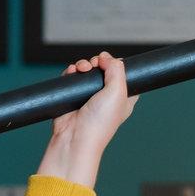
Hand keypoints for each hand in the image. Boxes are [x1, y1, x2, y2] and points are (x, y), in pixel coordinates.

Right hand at [40, 52, 137, 188]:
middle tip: (94, 66)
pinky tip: (71, 72)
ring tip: (81, 69)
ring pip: (87, 71)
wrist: (75, 137)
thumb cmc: (100, 122)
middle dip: (98, 62)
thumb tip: (106, 58)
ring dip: (83, 65)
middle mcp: (106, 97)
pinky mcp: (73, 97)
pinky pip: (72, 78)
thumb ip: (116, 69)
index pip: (124, 75)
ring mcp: (89, 97)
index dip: (117, 65)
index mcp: (123, 98)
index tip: (110, 64)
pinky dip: (71, 72)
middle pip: (103, 69)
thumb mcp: (118, 91)